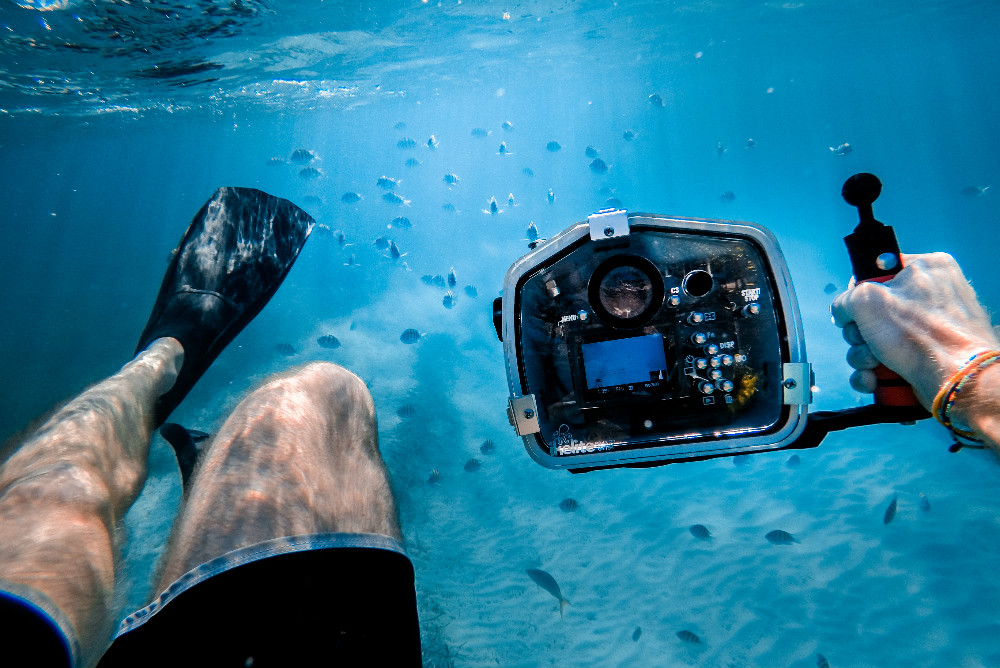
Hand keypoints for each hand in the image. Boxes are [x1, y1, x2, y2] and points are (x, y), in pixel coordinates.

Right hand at [830, 252, 999, 408]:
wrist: (955, 382)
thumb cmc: (923, 337)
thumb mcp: (867, 300)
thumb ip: (845, 298)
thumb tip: (843, 312)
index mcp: (927, 268)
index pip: (876, 274)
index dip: (858, 295)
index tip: (856, 312)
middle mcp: (932, 295)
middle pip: (871, 311)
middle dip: (860, 335)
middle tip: (867, 341)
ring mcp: (930, 328)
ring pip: (876, 340)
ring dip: (864, 357)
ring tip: (875, 364)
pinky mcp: (926, 356)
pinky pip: (888, 361)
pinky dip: (876, 373)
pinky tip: (875, 380)